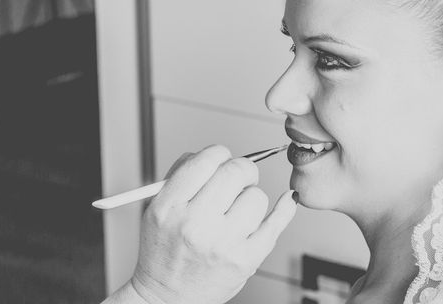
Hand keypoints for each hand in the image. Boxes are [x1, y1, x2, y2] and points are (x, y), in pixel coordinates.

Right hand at [130, 145, 296, 303]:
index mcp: (170, 206)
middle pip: (235, 172)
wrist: (167, 297)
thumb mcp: (156, 208)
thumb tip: (216, 154)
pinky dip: (285, 208)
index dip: (219, 153)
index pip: (205, 160)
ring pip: (256, 196)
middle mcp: (195, 225)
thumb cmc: (163, 251)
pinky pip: (275, 225)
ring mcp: (222, 244)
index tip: (222, 158)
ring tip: (236, 210)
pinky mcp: (245, 261)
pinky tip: (286, 199)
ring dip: (250, 196)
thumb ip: (182, 175)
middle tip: (238, 177)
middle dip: (241, 169)